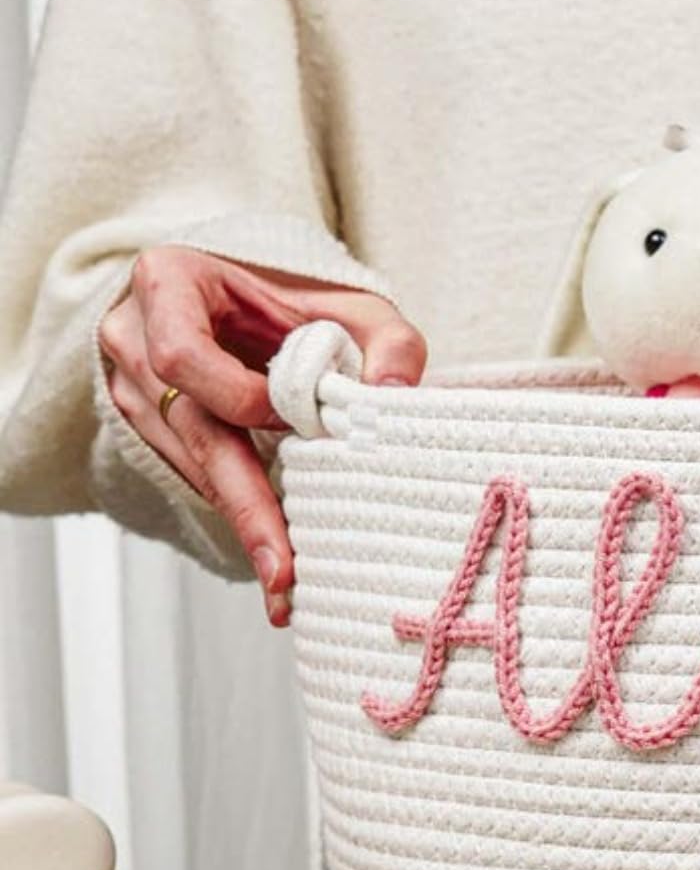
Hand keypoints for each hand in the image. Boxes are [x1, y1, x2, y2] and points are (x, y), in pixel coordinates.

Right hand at [98, 247, 426, 624]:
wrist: (247, 296)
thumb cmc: (296, 297)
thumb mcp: (351, 303)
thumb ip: (388, 340)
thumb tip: (395, 390)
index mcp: (169, 285)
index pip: (180, 354)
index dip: (236, 394)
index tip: (289, 415)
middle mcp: (135, 339)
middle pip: (189, 430)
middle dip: (244, 504)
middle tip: (283, 570)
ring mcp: (135, 390)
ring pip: (192, 465)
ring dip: (245, 521)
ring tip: (287, 583)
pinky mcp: (154, 430)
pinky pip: (197, 477)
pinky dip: (240, 512)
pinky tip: (275, 555)